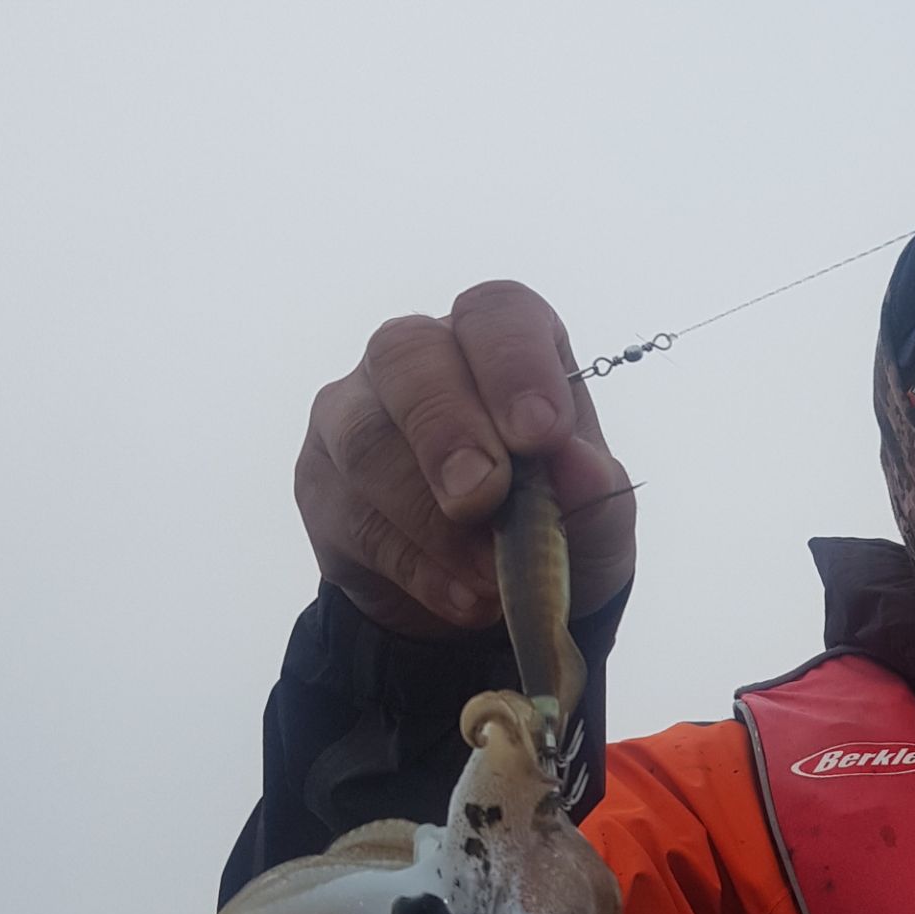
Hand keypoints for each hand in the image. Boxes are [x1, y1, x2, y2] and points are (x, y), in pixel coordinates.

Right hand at [297, 281, 636, 636]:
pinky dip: (415, 566)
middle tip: (486, 497)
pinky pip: (352, 516)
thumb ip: (593, 491)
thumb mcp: (595, 518)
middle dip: (448, 430)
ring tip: (489, 575)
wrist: (495, 600)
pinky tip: (463, 598)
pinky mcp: (320, 485)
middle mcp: (415, 360)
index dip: (515, 364)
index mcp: (496, 343)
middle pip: (406, 355)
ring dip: (431, 518)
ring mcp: (353, 416)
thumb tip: (581, 468)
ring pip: (365, 441)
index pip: (495, 313)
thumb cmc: (553, 523)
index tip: (542, 434)